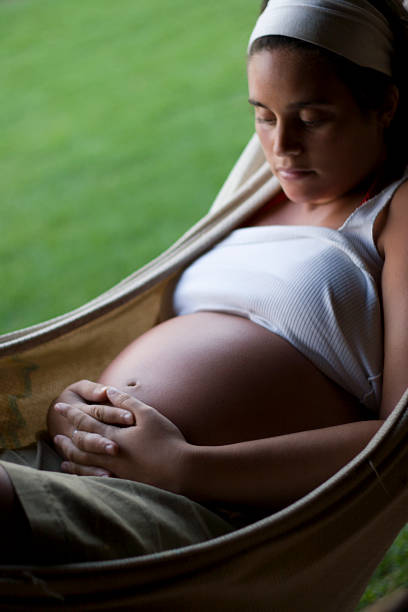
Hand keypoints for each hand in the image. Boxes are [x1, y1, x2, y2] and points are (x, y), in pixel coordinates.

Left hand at [53, 388, 188, 493]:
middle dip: (67, 435)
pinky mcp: (121, 482)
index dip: (72, 413)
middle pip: (80, 444)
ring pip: (84, 462)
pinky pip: (92, 477)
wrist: (180, 471)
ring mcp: (113, 470)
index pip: (86, 422)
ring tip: (62, 452)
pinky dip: (81, 473)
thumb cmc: (166, 440)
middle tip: (55, 432)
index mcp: (113, 435)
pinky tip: (79, 473)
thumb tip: (108, 392)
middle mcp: (108, 454)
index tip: (59, 407)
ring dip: (70, 455)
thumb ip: (126, 402)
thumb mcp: (148, 415)